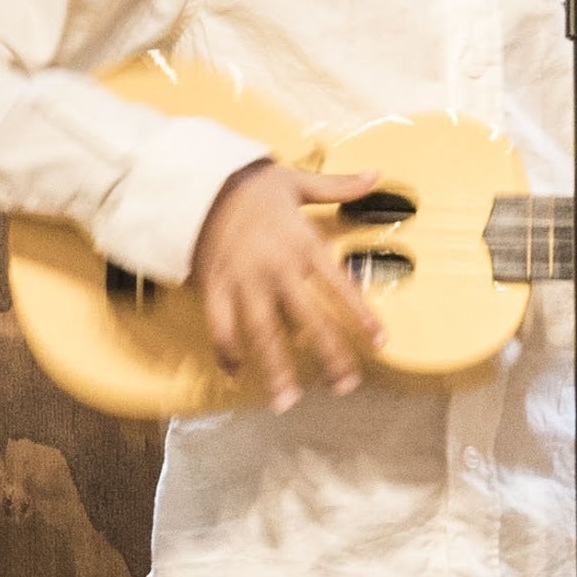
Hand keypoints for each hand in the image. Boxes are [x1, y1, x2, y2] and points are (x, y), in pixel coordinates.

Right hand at [189, 160, 383, 412]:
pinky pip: (219, 326)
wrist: (196, 180)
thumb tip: (376, 175)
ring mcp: (242, 281)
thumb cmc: (251, 183)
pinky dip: (226, 350)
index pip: (340, 287)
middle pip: (308, 320)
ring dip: (276, 368)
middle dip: (328, 355)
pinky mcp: (212, 286)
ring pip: (263, 333)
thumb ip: (339, 187)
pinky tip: (235, 373)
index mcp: (303, 244)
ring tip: (287, 401)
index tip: (379, 343)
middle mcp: (276, 268)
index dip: (360, 316)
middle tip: (345, 386)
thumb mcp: (298, 181)